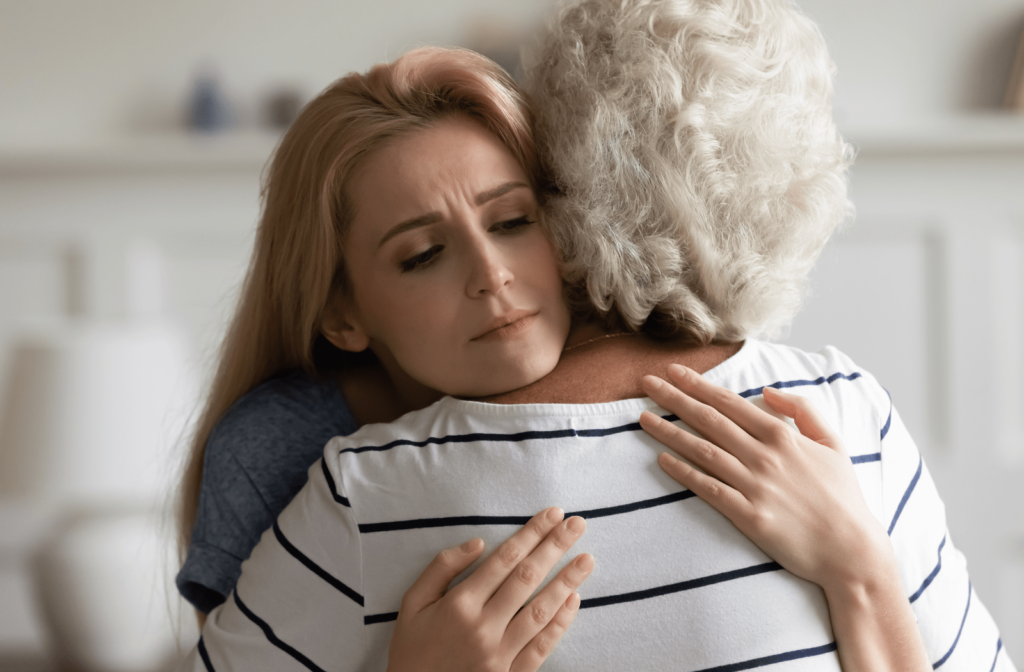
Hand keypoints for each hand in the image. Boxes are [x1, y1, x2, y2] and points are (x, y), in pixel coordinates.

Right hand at [386, 507, 593, 671]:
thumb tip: (478, 542)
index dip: (531, 534)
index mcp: (459, 604)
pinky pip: (541, 647)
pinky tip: (573, 600)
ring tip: (587, 559)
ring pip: (541, 611)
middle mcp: (483, 627)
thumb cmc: (411, 650)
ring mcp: (499, 655)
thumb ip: (442, 568)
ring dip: (567, 582)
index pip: (504, 559)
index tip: (552, 515)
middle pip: (527, 578)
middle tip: (578, 524)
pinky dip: (560, 623)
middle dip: (555, 548)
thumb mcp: (412, 603)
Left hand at [638, 364, 930, 671]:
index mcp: (783, 436)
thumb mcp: (833, 443)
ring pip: (702, 450)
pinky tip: (662, 460)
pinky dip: (683, 472)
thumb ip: (803, 410)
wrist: (853, 551)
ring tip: (643, 418)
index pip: (729, 403)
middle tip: (646, 383)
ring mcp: (755, 486)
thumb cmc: (844, 497)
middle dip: (674, 398)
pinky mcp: (748, 516)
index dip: (698, 385)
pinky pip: (708, 488)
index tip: (672, 372)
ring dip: (669, 432)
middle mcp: (765, 456)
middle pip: (709, 420)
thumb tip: (767, 390)